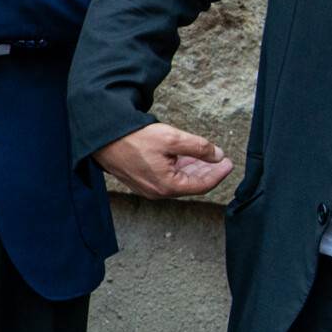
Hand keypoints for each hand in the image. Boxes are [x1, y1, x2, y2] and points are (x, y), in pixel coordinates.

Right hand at [94, 121, 233, 198]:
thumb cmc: (133, 139)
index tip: (229, 162)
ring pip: (178, 181)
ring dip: (193, 169)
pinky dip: (179, 169)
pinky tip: (184, 159)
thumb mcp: (172, 139)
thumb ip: (199, 148)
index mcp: (167, 186)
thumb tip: (217, 155)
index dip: (218, 173)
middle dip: (208, 171)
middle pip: (191, 185)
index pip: (202, 185)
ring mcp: (147, 188)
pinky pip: (166, 179)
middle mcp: (157, 192)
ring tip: (205, 157)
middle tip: (221, 160)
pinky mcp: (140, 181)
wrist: (102, 138)